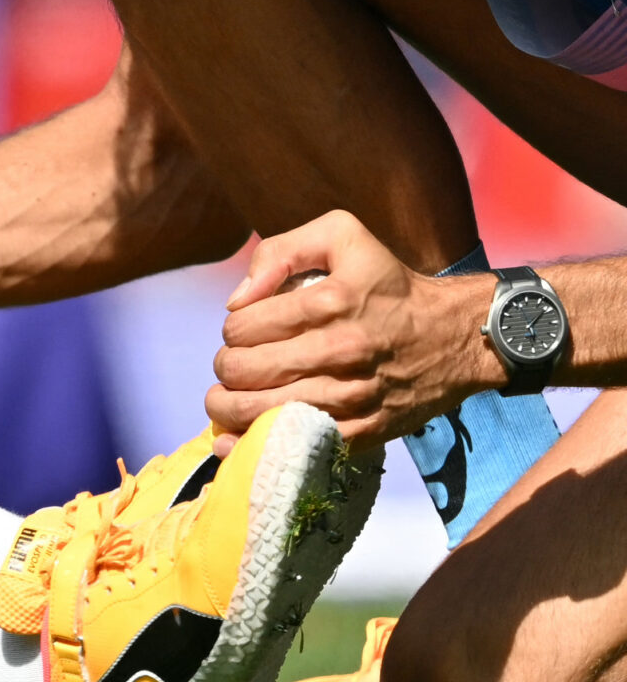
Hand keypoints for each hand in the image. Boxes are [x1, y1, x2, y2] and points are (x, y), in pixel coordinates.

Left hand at [206, 209, 495, 450]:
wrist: (455, 335)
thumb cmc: (390, 285)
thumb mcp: (342, 236)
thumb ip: (280, 252)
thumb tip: (237, 299)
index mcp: (328, 302)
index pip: (240, 327)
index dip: (232, 330)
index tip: (245, 331)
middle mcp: (339, 351)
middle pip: (242, 371)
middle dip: (226, 368)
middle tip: (235, 365)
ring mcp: (351, 396)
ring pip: (259, 411)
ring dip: (228, 407)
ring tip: (228, 398)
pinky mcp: (364, 429)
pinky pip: (295, 445)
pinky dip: (257, 444)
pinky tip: (238, 438)